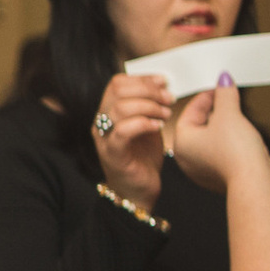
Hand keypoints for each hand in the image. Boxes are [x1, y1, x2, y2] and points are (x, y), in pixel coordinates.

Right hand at [93, 73, 172, 209]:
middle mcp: (101, 123)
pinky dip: (143, 124)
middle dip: (149, 90)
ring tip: (165, 114)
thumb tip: (164, 85)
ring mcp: (104, 139)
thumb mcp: (147, 124)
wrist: (138, 191)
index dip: (142, 78)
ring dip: (149, 107)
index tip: (164, 82)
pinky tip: (158, 127)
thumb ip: (149, 106)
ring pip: (120, 108)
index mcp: (107, 112)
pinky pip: (123, 131)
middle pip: (118, 91)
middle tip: (168, 99)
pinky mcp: (113, 154)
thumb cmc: (143, 158)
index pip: (117, 83)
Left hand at [168, 73, 264, 195]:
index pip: (190, 111)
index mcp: (181, 142)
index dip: (207, 96)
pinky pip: (223, 151)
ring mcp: (203, 169)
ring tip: (238, 111)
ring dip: (225, 124)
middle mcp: (187, 158)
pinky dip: (232, 140)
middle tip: (229, 94)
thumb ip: (225, 94)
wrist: (254, 182)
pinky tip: (244, 133)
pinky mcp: (220, 175)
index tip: (219, 85)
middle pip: (200, 124)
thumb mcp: (229, 114)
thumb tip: (223, 80)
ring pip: (212, 138)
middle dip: (216, 109)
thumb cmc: (236, 151)